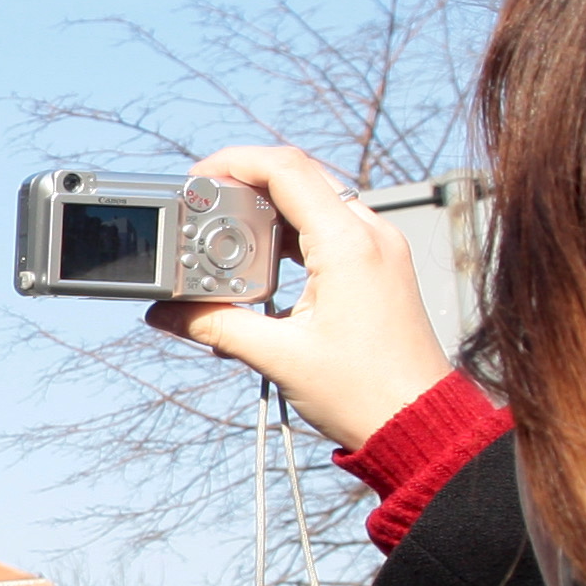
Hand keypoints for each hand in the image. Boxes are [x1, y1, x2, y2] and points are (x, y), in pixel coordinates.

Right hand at [144, 146, 453, 450]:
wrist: (419, 423)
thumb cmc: (367, 392)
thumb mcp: (279, 357)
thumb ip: (215, 327)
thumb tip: (166, 313)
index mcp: (349, 244)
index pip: (288, 170)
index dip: (235, 162)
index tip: (197, 179)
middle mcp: (369, 235)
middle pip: (298, 179)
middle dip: (243, 188)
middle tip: (201, 214)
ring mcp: (377, 249)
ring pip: (312, 203)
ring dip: (263, 216)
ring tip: (223, 247)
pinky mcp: (375, 267)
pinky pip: (326, 231)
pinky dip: (286, 239)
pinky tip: (257, 270)